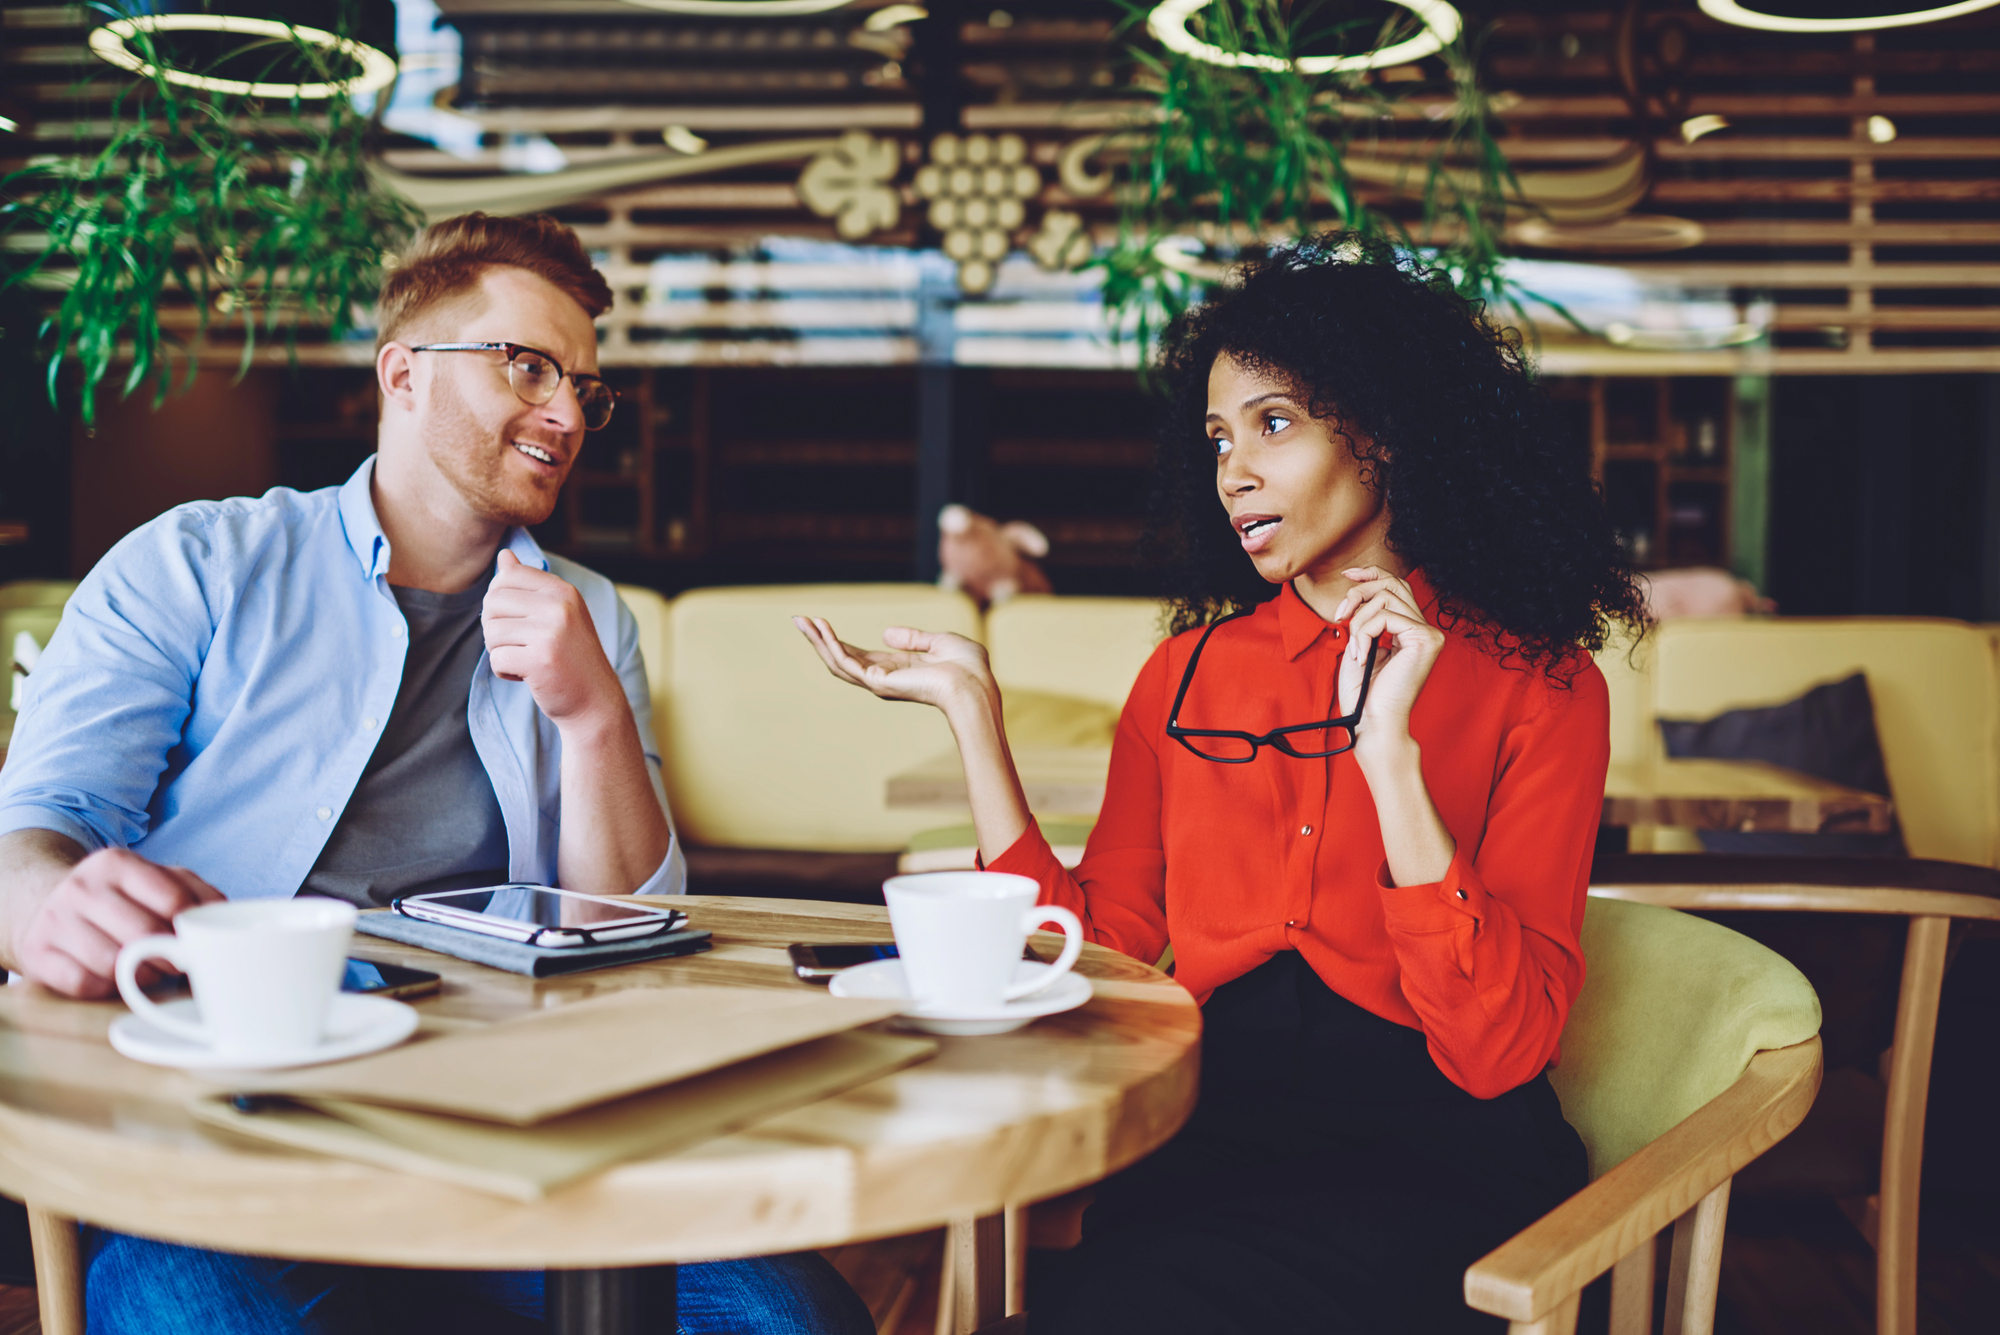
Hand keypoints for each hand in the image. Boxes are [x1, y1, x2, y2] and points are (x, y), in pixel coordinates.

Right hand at [15, 848, 222, 998]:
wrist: (47, 904)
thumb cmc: (120, 898)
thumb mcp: (157, 880)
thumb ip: (196, 891)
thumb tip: (223, 914)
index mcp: (116, 863)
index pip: (172, 900)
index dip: (191, 930)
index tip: (198, 944)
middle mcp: (81, 888)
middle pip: (143, 934)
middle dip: (170, 957)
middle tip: (178, 966)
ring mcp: (55, 920)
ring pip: (113, 962)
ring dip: (139, 976)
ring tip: (147, 971)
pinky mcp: (37, 954)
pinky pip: (83, 983)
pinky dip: (106, 988)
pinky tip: (114, 978)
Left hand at [483, 549, 627, 733]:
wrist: (595, 700)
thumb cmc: (571, 656)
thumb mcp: (558, 613)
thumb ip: (529, 584)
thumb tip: (504, 555)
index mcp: (563, 591)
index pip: (507, 576)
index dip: (500, 600)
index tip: (518, 621)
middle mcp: (559, 607)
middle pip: (493, 603)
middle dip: (495, 627)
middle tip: (518, 644)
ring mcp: (551, 633)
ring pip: (491, 632)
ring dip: (500, 650)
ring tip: (525, 659)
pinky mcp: (540, 661)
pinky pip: (497, 659)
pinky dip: (504, 671)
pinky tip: (526, 675)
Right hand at [793, 617, 996, 714]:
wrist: (975, 684)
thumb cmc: (967, 668)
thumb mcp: (940, 642)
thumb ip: (914, 638)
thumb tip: (885, 633)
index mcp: (898, 670)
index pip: (859, 656)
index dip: (839, 641)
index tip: (819, 623)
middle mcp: (884, 679)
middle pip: (842, 660)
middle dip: (819, 640)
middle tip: (798, 620)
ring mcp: (879, 683)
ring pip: (838, 663)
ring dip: (818, 641)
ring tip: (801, 622)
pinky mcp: (878, 683)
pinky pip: (847, 663)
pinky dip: (832, 646)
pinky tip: (821, 630)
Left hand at [1333, 566, 1445, 761]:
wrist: (1373, 723)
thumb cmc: (1364, 694)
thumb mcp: (1360, 646)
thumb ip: (1365, 619)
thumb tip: (1359, 589)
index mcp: (1411, 631)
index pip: (1396, 586)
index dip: (1372, 574)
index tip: (1348, 575)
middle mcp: (1425, 630)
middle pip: (1393, 583)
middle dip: (1359, 592)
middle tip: (1340, 616)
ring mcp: (1428, 634)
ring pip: (1384, 599)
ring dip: (1358, 622)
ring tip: (1354, 650)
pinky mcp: (1425, 639)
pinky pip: (1384, 616)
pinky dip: (1364, 633)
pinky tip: (1362, 656)